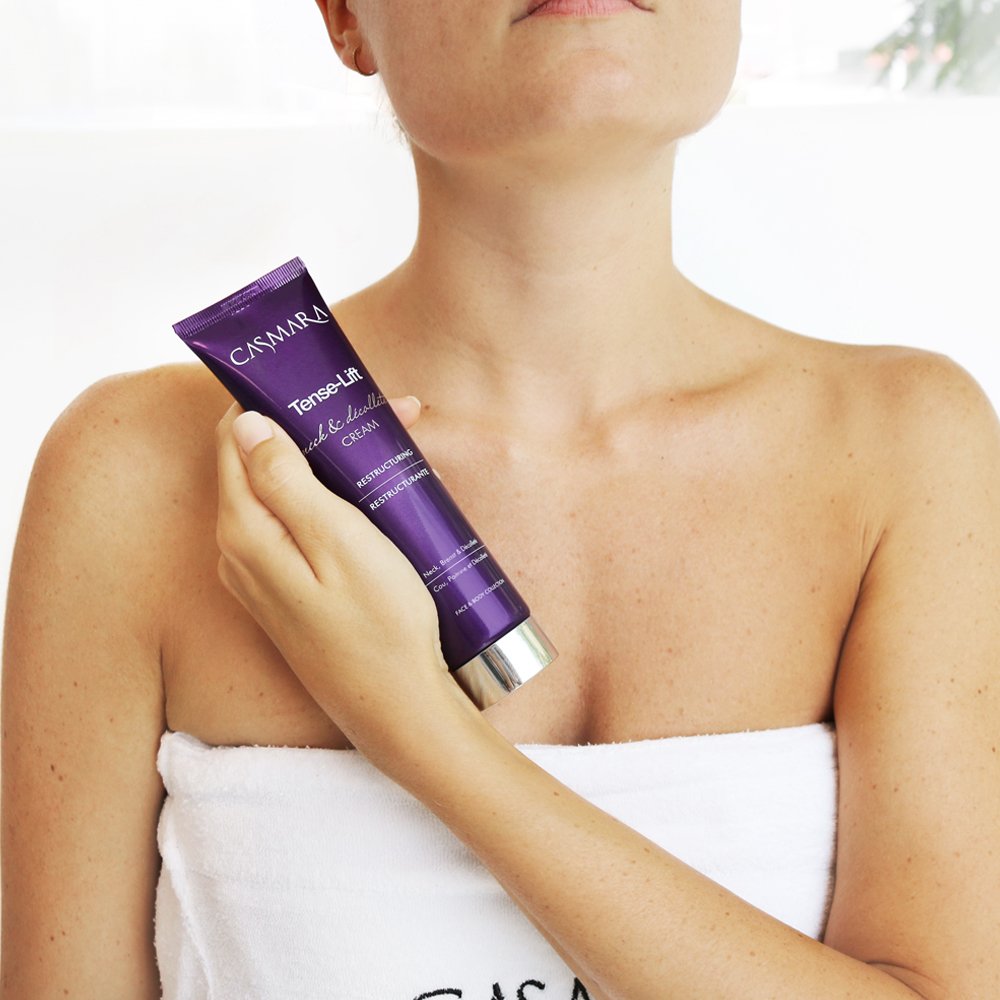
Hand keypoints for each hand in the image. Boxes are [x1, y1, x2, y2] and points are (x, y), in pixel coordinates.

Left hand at [215, 397, 466, 763]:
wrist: (397, 708)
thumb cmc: (379, 624)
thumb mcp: (338, 540)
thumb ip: (285, 480)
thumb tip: (247, 424)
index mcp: (244, 531)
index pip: (235, 438)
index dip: (278, 401)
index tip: (327, 383)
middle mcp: (239, 552)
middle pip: (263, 464)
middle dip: (318, 428)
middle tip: (389, 413)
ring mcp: (261, 577)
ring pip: (285, 494)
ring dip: (333, 462)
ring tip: (398, 444)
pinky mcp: (287, 594)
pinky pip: (298, 527)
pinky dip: (334, 500)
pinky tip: (380, 497)